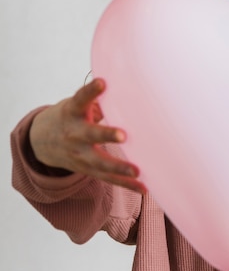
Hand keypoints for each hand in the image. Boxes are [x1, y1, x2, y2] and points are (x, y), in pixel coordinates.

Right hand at [29, 78, 145, 193]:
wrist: (42, 142)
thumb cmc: (70, 116)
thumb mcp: (77, 104)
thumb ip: (97, 100)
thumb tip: (126, 89)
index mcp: (73, 112)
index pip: (81, 99)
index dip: (91, 91)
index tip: (102, 82)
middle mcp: (75, 134)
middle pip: (90, 135)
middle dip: (106, 135)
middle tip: (123, 135)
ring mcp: (80, 155)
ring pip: (100, 162)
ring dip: (119, 167)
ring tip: (137, 171)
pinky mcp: (88, 169)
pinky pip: (108, 178)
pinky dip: (127, 184)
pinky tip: (144, 188)